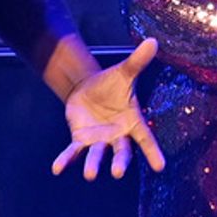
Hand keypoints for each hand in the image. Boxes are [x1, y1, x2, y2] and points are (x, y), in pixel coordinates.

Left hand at [52, 38, 166, 180]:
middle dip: (119, 162)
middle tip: (117, 172)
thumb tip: (152, 41)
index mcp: (132, 122)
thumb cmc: (111, 84)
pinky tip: (57, 168)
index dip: (153, 153)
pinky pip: (73, 152)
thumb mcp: (124, 72)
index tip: (160, 167)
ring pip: (97, 155)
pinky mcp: (80, 139)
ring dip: (93, 165)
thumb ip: (138, 61)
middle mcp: (117, 136)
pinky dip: (65, 160)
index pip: (145, 139)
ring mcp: (98, 141)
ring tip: (90, 175)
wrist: (88, 88)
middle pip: (121, 152)